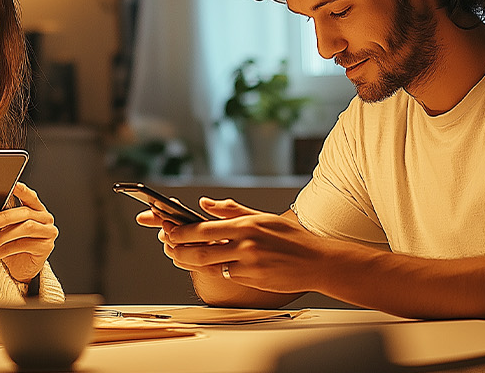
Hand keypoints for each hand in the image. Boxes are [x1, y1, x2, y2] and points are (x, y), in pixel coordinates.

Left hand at [0, 183, 57, 282]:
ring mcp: (48, 232)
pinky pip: (24, 245)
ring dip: (4, 236)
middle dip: (5, 217)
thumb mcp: (8, 229)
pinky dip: (5, 250)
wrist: (21, 268)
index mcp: (36, 209)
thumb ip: (4, 219)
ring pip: (26, 228)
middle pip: (25, 213)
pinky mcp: (46, 247)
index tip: (12, 185)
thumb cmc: (14, 246)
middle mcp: (45, 218)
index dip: (22, 190)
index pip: (30, 196)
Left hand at [161, 197, 336, 294]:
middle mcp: (246, 244)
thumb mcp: (262, 218)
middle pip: (201, 251)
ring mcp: (249, 264)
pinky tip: (213, 265)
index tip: (168, 230)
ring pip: (210, 266)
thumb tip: (205, 204)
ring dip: (192, 262)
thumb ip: (231, 211)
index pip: (204, 229)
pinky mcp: (252, 280)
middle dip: (179, 250)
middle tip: (169, 247)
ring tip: (181, 257)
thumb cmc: (291, 239)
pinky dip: (218, 271)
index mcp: (246, 225)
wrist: (317, 262)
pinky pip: (227, 276)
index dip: (182, 231)